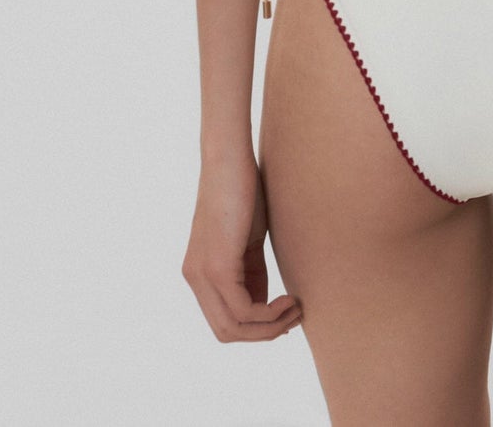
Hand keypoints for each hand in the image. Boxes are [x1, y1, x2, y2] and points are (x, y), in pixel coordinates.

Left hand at [182, 151, 303, 342]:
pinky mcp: (217, 267)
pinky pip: (242, 309)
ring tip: (297, 307)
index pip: (224, 321)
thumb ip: (251, 273)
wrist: (230, 158)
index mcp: (200, 273)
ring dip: (270, 326)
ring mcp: (202, 274)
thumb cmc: (243, 190)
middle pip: (226, 332)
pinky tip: (290, 297)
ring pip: (233, 327)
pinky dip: (270, 312)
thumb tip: (265, 305)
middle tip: (295, 315)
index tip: (287, 315)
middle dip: (264, 333)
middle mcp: (195, 279)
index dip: (256, 328)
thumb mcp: (248, 241)